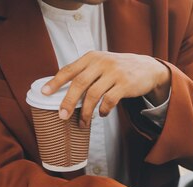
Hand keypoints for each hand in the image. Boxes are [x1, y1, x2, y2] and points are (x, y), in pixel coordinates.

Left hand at [42, 51, 171, 128]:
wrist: (147, 68)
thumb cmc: (118, 69)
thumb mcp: (101, 64)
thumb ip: (85, 73)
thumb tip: (62, 92)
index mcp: (91, 57)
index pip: (69, 69)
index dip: (55, 82)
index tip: (44, 93)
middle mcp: (102, 62)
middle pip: (79, 83)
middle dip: (68, 102)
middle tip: (62, 116)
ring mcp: (114, 73)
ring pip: (93, 95)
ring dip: (86, 112)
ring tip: (83, 122)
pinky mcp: (125, 84)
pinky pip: (109, 100)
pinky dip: (103, 110)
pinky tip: (102, 114)